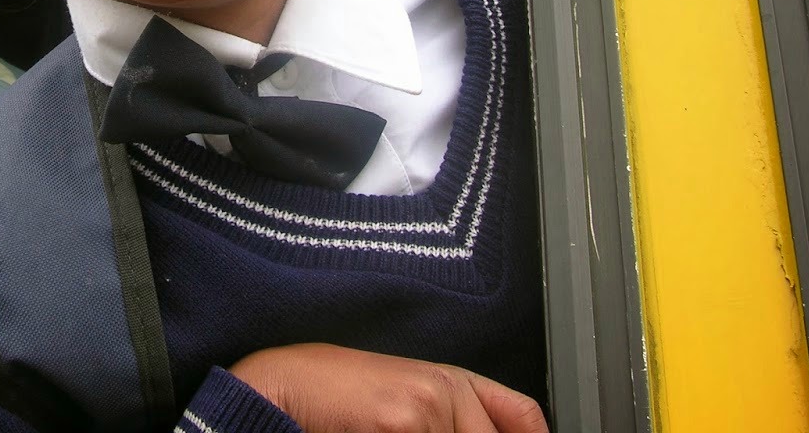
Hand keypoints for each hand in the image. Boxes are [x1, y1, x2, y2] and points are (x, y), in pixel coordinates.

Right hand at [228, 344, 547, 432]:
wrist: (285, 384)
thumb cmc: (338, 399)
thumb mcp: (406, 403)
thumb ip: (455, 417)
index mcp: (453, 381)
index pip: (523, 417)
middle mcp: (449, 387)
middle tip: (410, 430)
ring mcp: (430, 402)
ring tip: (382, 432)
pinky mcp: (406, 419)